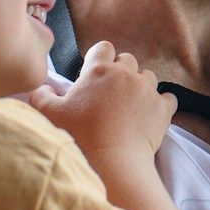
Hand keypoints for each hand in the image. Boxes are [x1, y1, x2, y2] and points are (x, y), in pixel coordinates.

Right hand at [28, 41, 176, 181]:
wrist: (112, 162)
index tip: (94, 77)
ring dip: (139, 86)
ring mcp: (147, 89)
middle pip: (127, 60)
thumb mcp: (49, 114)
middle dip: (120, 72)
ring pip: (147, 76)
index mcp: (98, 70)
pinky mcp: (163, 108)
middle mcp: (125, 74)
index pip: (103, 48)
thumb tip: (43, 87)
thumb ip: (41, 95)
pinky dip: (160, 104)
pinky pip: (167, 97)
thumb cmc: (79, 136)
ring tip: (129, 106)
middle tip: (110, 95)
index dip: (99, 59)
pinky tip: (150, 115)